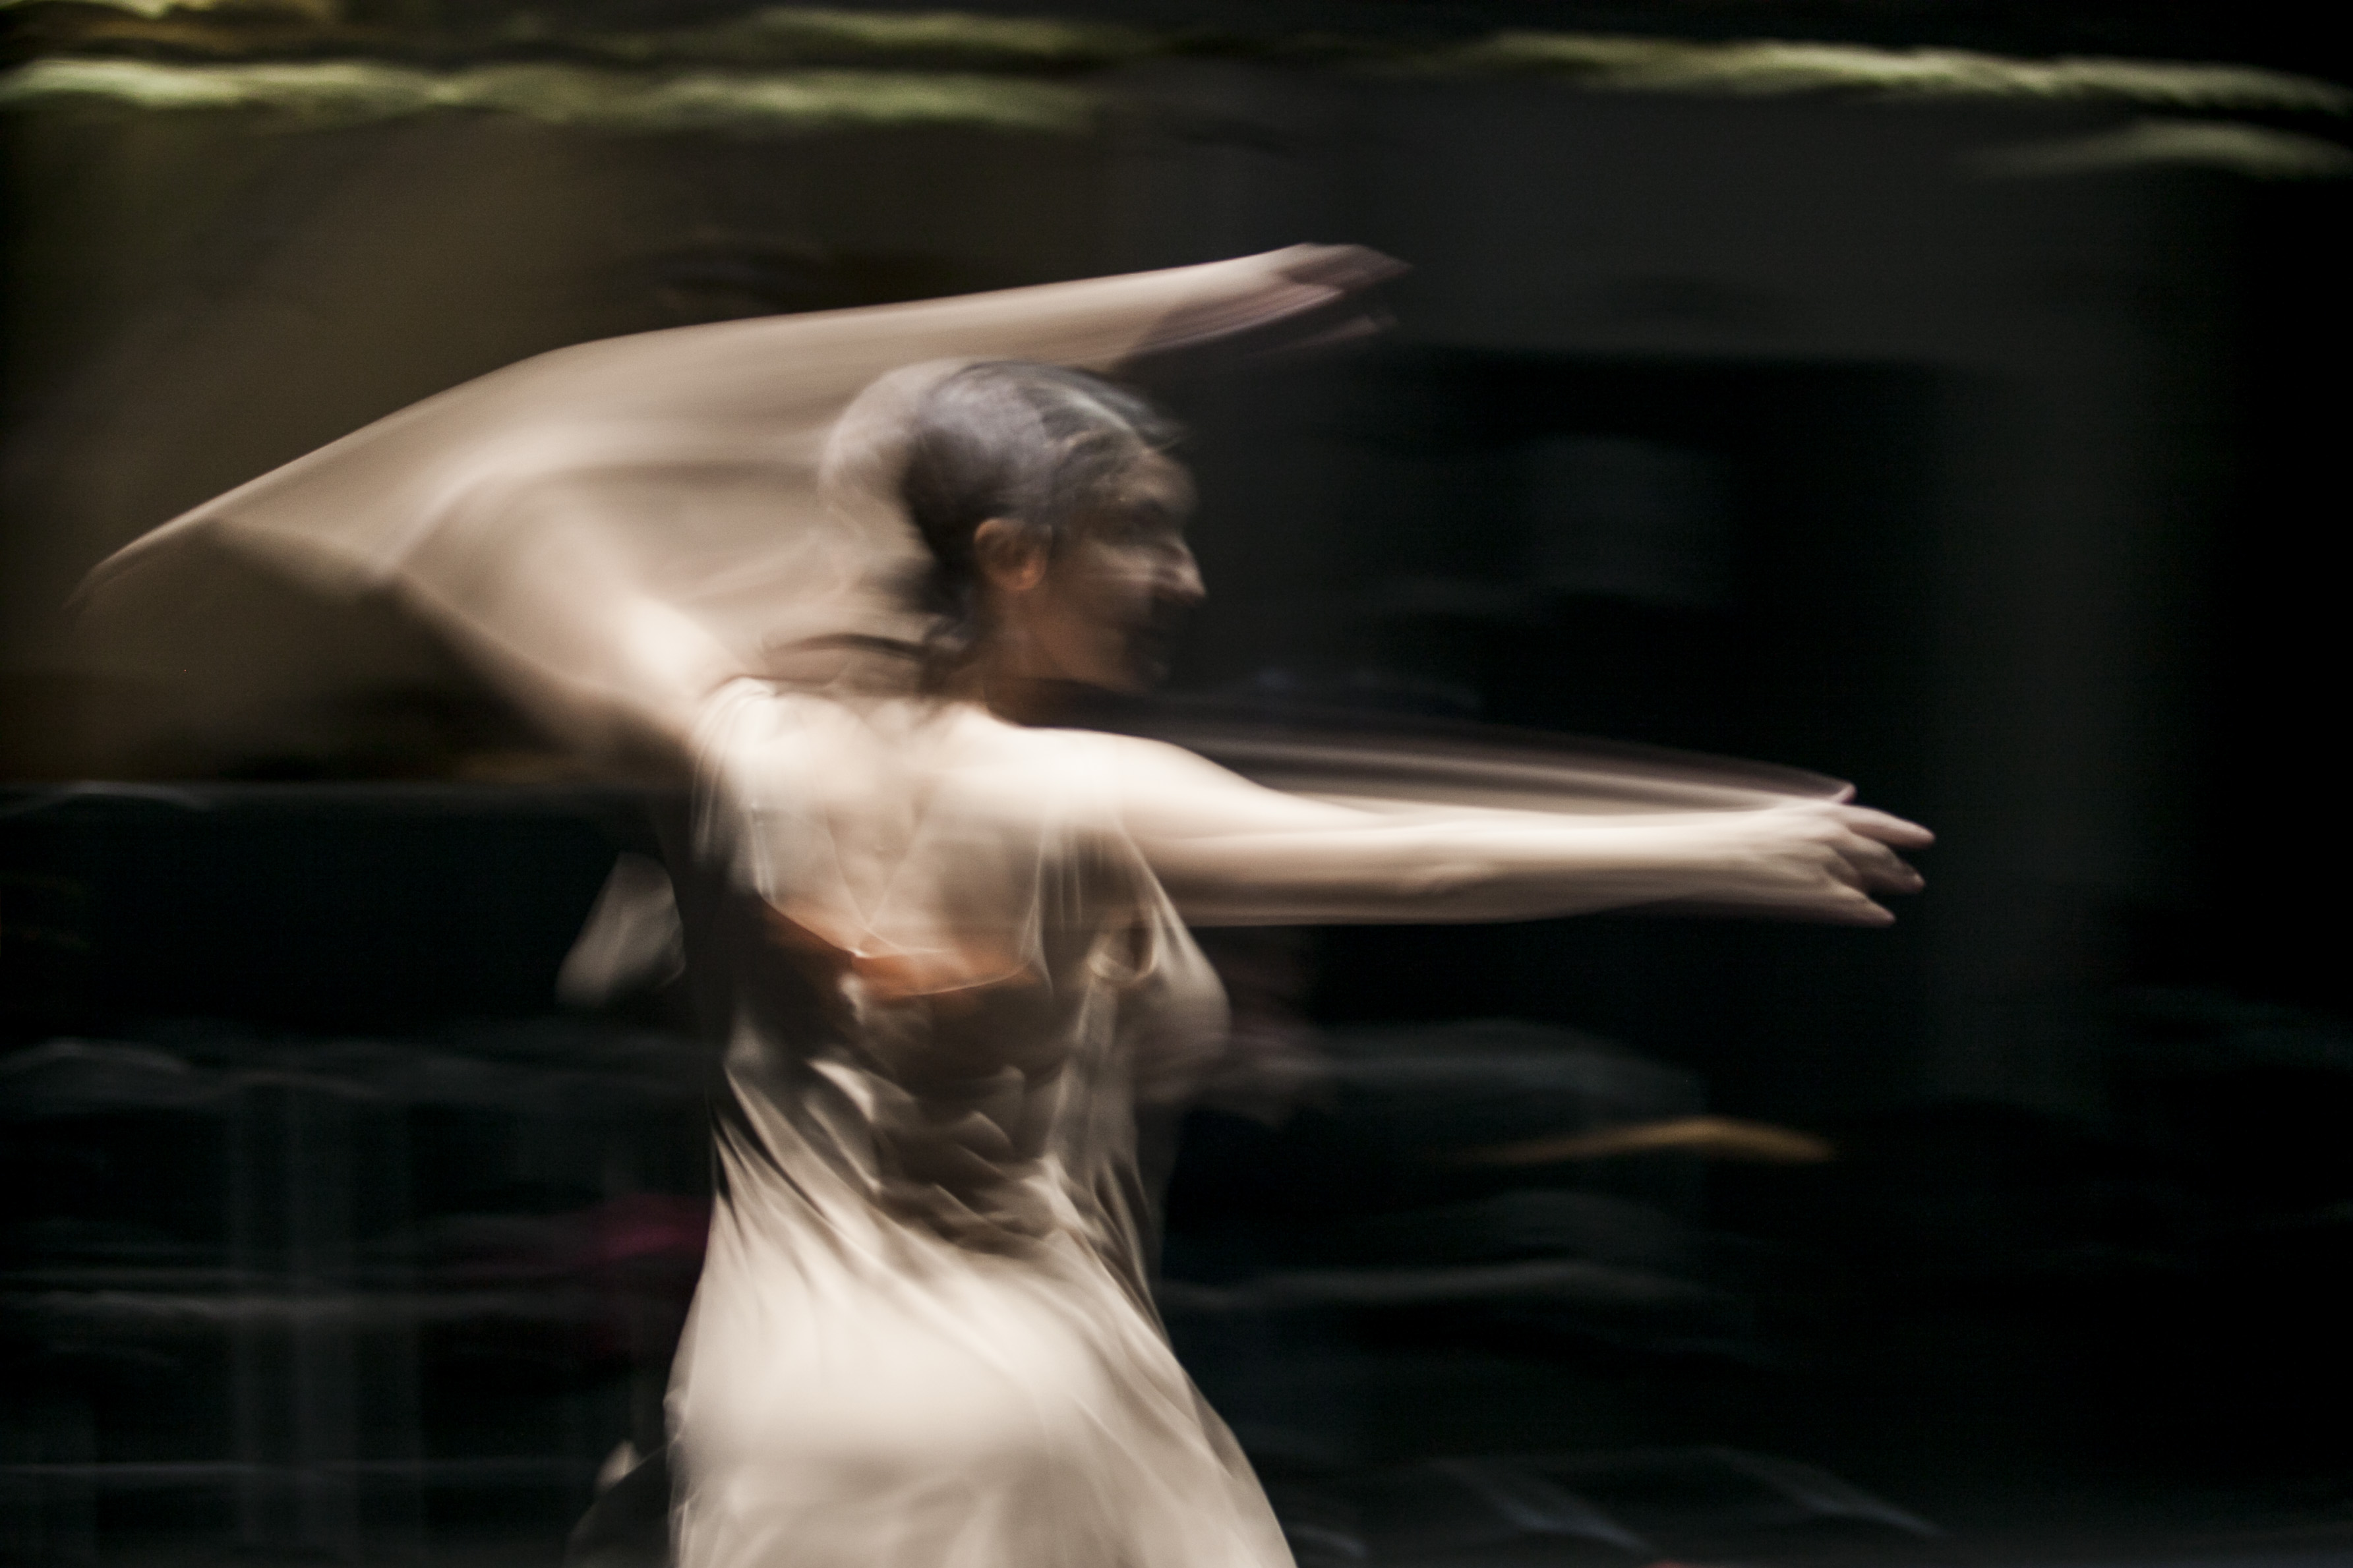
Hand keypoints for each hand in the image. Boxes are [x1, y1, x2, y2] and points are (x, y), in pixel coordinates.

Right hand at [1708, 799, 1932, 924]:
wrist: (1717, 853)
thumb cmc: (1744, 831)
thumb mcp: (1787, 807)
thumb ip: (1823, 804)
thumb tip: (1848, 794)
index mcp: (1825, 813)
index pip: (1878, 821)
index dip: (1904, 830)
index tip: (1925, 839)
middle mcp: (1833, 835)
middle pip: (1880, 853)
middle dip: (1900, 868)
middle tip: (1914, 880)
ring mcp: (1827, 863)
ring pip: (1869, 879)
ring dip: (1886, 887)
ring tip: (1899, 894)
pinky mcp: (1818, 890)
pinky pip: (1856, 904)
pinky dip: (1872, 912)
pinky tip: (1883, 918)